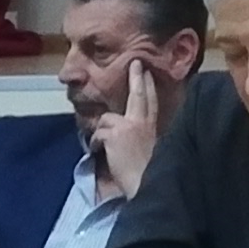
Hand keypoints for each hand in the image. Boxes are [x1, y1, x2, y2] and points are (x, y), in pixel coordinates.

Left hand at [92, 57, 166, 200]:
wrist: (146, 183)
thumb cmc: (150, 174)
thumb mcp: (152, 151)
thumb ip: (143, 139)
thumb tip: (130, 138)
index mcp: (152, 128)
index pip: (151, 104)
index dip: (149, 87)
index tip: (147, 73)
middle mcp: (141, 123)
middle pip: (138, 95)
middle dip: (136, 78)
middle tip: (135, 64)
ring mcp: (127, 126)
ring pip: (106, 118)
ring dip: (102, 131)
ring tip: (102, 146)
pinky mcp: (113, 134)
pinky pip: (97, 133)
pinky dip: (96, 143)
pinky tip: (99, 153)